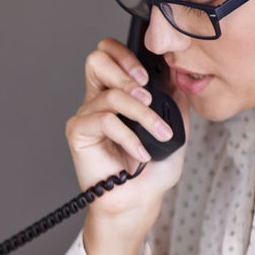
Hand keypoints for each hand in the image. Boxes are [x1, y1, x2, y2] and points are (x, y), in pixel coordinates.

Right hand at [66, 38, 189, 220]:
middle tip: (147, 95)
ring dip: (142, 114)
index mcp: (116, 93)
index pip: (108, 54)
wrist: (139, 201)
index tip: (148, 76)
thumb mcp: (173, 125)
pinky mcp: (78, 133)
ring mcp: (86, 116)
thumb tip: (175, 71)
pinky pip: (104, 120)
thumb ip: (172, 97)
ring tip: (159, 133)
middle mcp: (97, 100)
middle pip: (96, 59)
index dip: (125, 54)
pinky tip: (140, 153)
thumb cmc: (153, 169)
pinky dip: (128, 136)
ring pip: (111, 95)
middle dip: (126, 71)